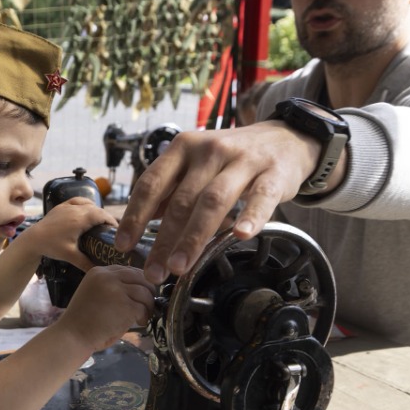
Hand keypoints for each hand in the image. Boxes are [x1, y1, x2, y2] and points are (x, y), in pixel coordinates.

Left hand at [18, 197, 115, 271]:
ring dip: (96, 210)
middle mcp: (75, 209)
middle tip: (111, 230)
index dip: (112, 221)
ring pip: (88, 203)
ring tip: (99, 222)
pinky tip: (86, 210)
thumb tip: (100, 271)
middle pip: (97, 209)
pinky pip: (77, 200)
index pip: (102, 215)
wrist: (32, 239)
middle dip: (105, 217)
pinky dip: (85, 204)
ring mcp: (67, 206)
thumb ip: (86, 263)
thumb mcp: (70, 256)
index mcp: (80, 219)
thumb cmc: (51, 246)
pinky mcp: (60, 206)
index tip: (117, 230)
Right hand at [57, 266, 153, 350]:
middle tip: (146, 305)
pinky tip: (138, 323)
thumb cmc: (82, 319)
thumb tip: (137, 287)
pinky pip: (143, 308)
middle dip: (148, 291)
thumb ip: (111, 286)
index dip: (138, 281)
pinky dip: (144, 317)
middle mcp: (108, 276)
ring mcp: (117, 290)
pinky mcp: (125, 306)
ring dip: (148, 306)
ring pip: (145, 293)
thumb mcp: (94, 293)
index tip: (139, 294)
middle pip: (140, 277)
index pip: (127, 270)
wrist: (73, 335)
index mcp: (99, 272)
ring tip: (142, 316)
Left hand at [114, 123, 319, 282]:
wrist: (285, 138)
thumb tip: (138, 221)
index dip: (135, 216)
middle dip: (164, 239)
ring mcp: (243, 160)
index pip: (151, 183)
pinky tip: (240, 235)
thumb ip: (170, 189)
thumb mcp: (196, 163)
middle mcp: (209, 150)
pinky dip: (250, 216)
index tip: (124, 245)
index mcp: (183, 148)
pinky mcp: (274, 173)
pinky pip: (260, 196)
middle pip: (181, 200)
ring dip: (194, 237)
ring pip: (213, 200)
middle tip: (153, 271)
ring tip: (180, 266)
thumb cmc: (233, 157)